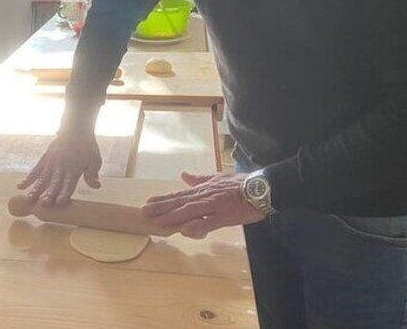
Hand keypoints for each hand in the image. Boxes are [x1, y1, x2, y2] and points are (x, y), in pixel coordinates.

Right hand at [17, 131, 101, 205]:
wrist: (76, 128)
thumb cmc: (87, 146)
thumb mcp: (95, 160)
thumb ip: (92, 174)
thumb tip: (97, 186)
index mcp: (74, 170)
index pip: (68, 185)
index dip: (64, 194)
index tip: (59, 202)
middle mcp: (61, 168)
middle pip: (54, 183)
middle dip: (49, 194)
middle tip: (43, 205)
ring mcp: (51, 163)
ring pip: (42, 178)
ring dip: (36, 189)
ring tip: (29, 199)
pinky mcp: (45, 158)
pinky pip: (35, 170)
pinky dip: (28, 178)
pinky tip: (20, 186)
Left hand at [142, 172, 264, 238]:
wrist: (262, 187)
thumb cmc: (241, 184)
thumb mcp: (217, 178)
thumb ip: (199, 179)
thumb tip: (183, 175)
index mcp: (203, 189)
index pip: (179, 195)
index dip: (163, 199)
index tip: (148, 202)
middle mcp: (205, 196)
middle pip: (180, 202)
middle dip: (162, 208)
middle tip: (144, 212)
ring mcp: (215, 205)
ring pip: (191, 211)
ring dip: (173, 216)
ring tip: (158, 221)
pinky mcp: (226, 215)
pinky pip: (210, 222)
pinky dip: (198, 225)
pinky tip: (185, 230)